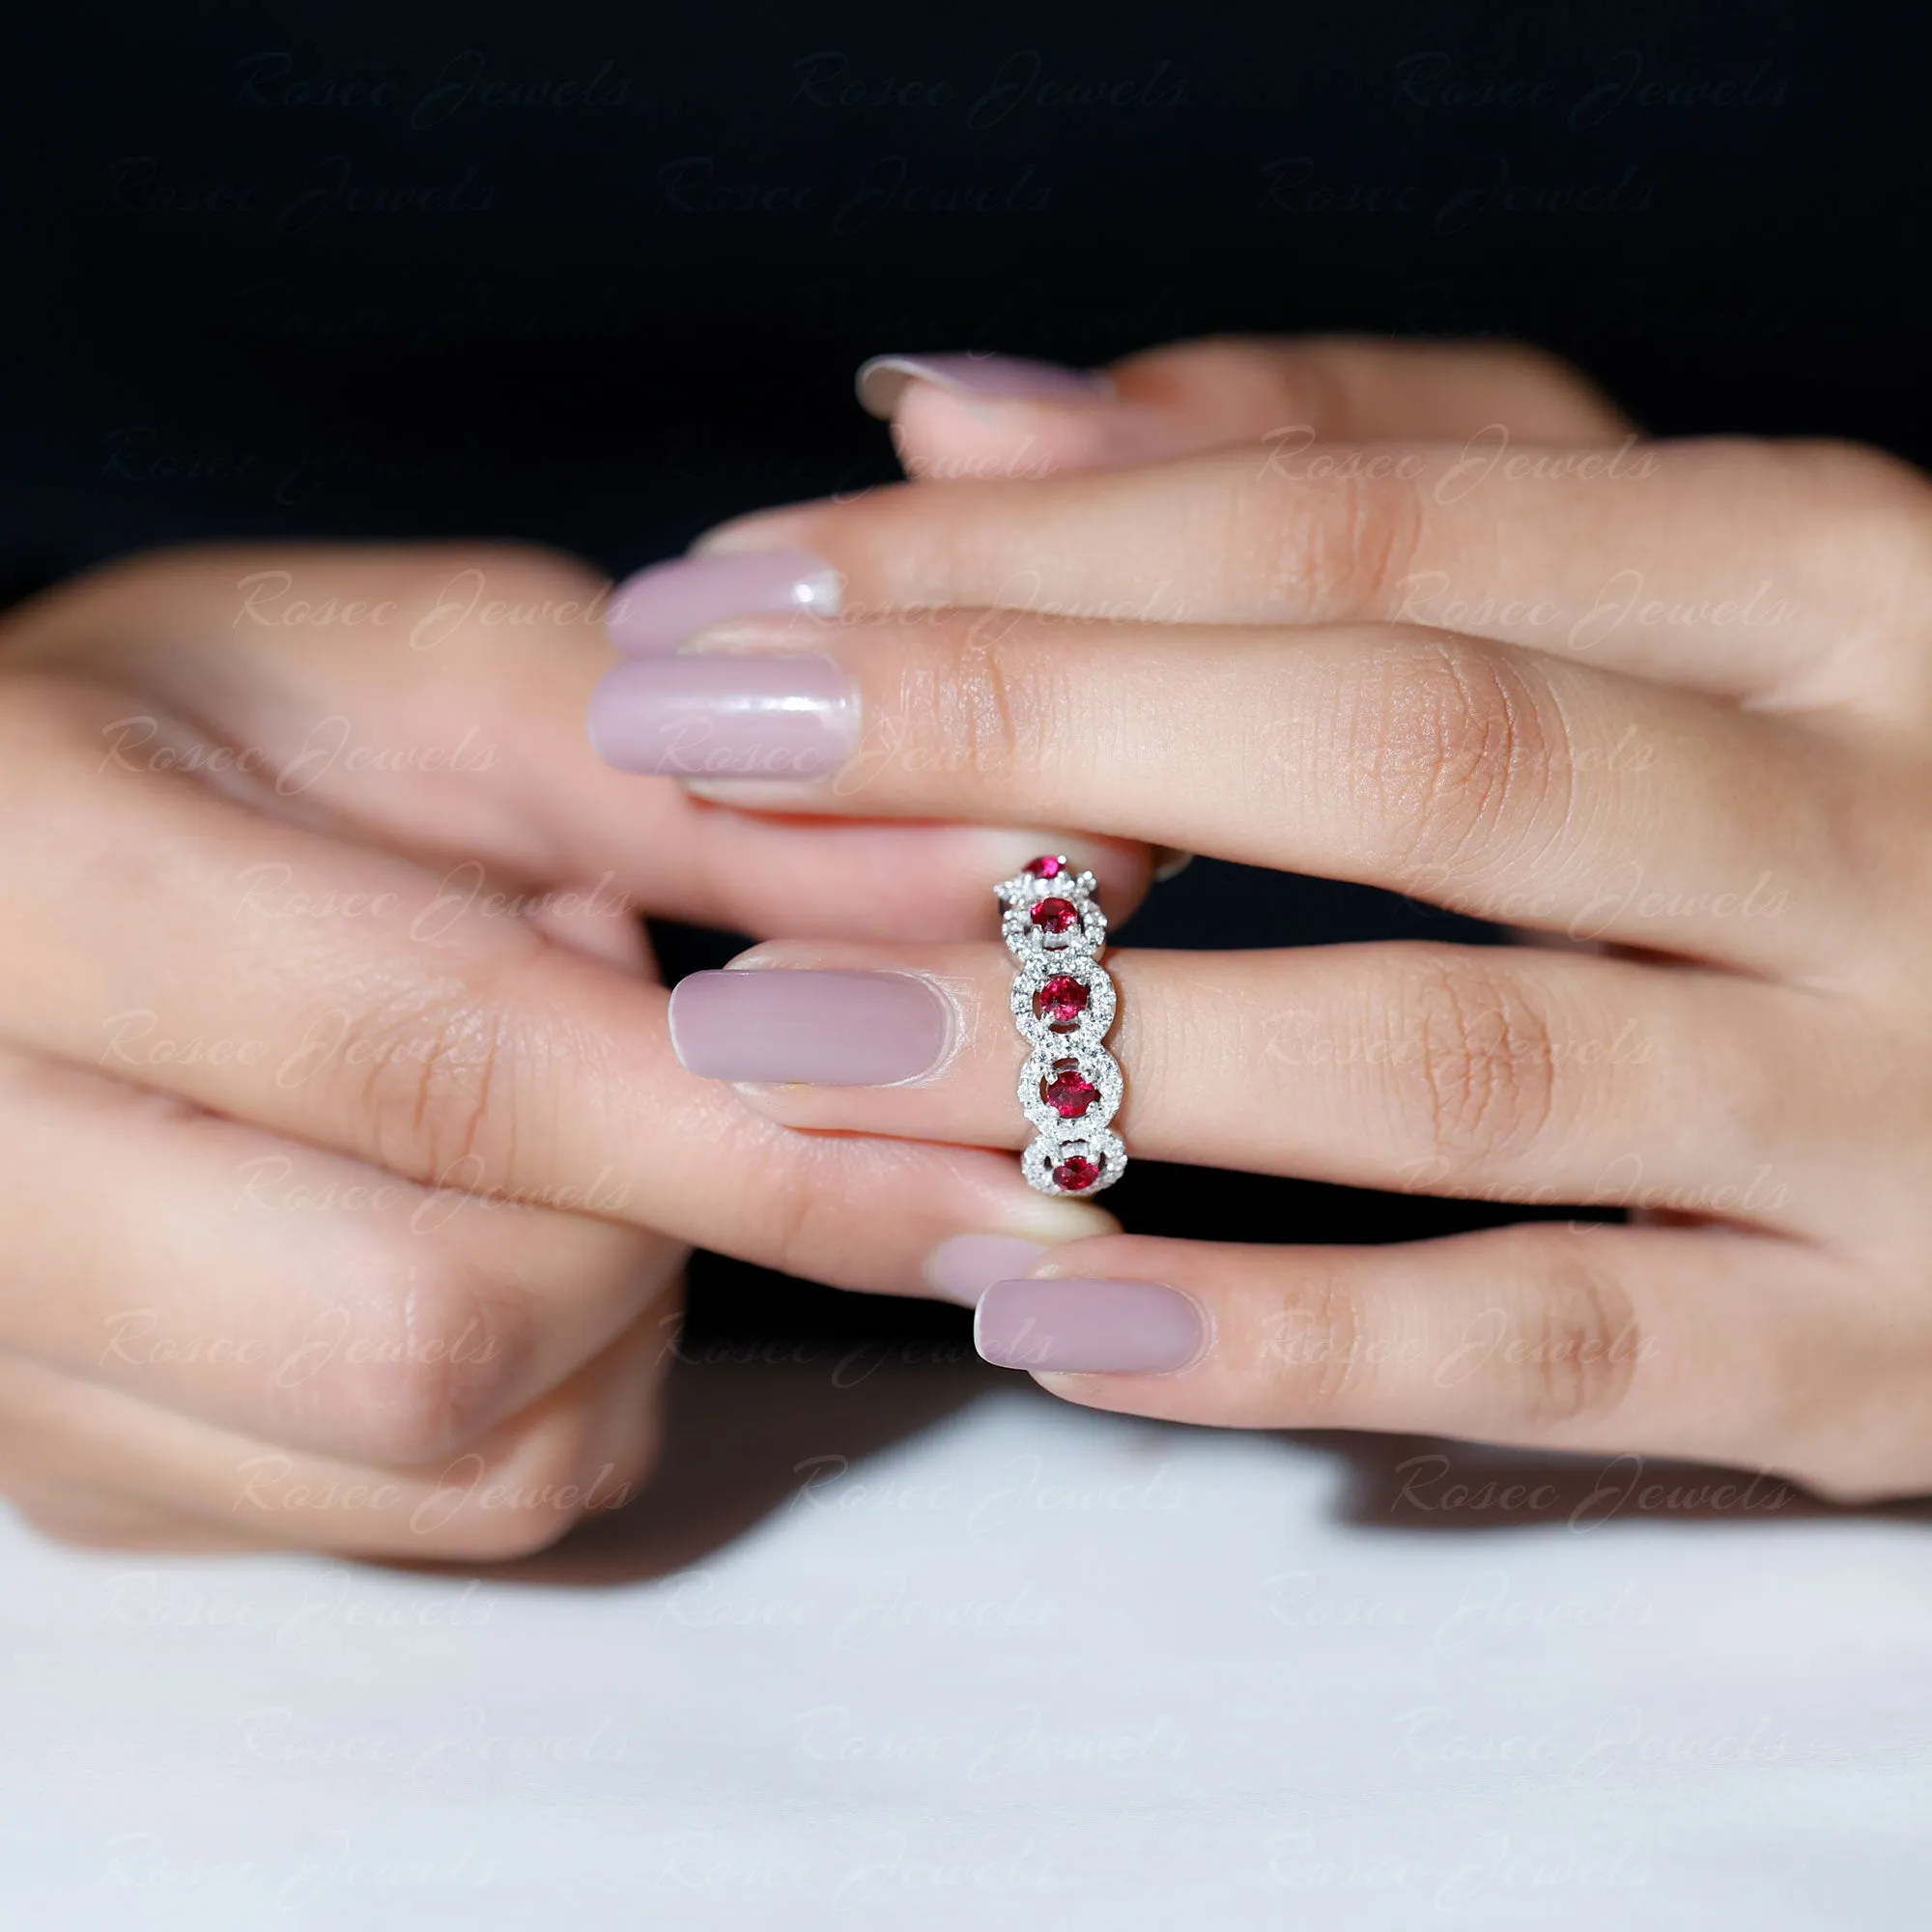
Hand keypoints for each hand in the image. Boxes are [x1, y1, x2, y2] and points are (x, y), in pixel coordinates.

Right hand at [0, 545, 1134, 1554]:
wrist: (1, 873)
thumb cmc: (202, 726)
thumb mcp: (430, 677)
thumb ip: (711, 790)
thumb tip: (1020, 882)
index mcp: (24, 889)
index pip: (441, 1074)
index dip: (758, 1131)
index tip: (1012, 1162)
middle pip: (438, 1333)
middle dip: (673, 1216)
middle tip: (708, 1066)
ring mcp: (16, 1371)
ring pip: (467, 1455)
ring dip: (629, 1295)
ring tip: (573, 1116)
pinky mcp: (91, 1479)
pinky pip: (437, 1504)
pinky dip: (565, 1373)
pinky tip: (507, 1215)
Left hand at [592, 335, 1931, 1500]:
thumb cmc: (1834, 788)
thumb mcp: (1651, 578)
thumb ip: (1329, 462)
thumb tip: (965, 409)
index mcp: (1819, 575)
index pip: (1356, 520)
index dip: (1019, 557)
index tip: (740, 597)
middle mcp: (1889, 807)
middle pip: (1401, 745)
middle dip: (1008, 740)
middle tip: (689, 758)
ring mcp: (1900, 1098)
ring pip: (1452, 1060)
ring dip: (1074, 1054)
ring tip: (772, 1038)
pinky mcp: (1877, 1354)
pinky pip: (1548, 1346)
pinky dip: (1278, 1334)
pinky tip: (1031, 1306)